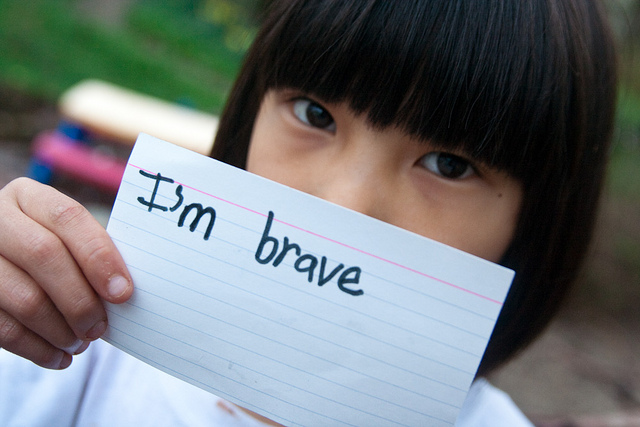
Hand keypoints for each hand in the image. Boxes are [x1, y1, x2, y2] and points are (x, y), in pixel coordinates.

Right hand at [0, 178, 131, 368]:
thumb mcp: (64, 239)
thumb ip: (90, 254)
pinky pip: (4, 328)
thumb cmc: (50, 251)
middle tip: (99, 328)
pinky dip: (37, 349)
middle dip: (81, 299)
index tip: (122, 292)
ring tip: (81, 343)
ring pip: (25, 298)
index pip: (68, 218)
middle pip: (45, 256)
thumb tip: (123, 291)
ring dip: (61, 330)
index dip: (99, 256)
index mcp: (28, 196)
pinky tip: (59, 357)